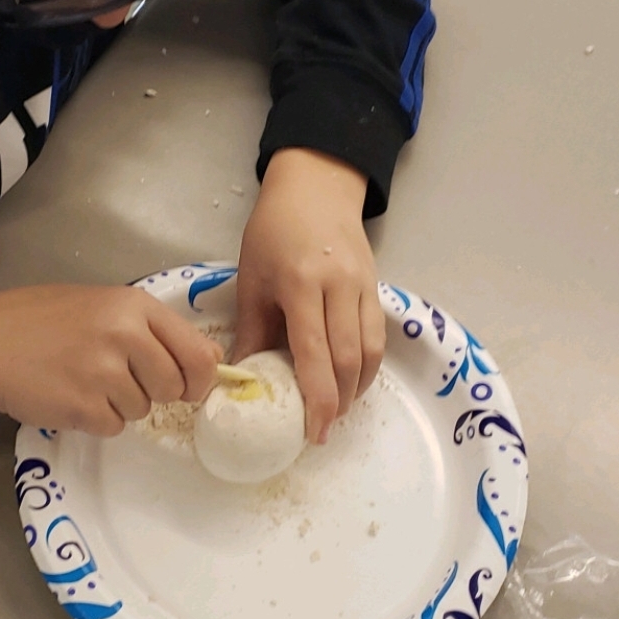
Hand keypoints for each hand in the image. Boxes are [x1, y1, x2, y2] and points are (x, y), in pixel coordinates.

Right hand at [0, 284, 221, 432]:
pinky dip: (95, 419)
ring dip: (120, 404)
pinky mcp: (83, 407)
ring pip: (142, 409)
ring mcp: (104, 373)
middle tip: (119, 379)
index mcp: (134, 306)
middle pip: (173, 386)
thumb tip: (209, 360)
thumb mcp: (102, 305)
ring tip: (83, 380)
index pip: (196, 352)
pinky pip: (113, 426)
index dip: (199, 377)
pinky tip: (70, 396)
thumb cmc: (41, 319)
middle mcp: (125, 336)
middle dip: (154, 391)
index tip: (190, 387)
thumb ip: (152, 330)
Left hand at [233, 149, 384, 443]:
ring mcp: (363, 286)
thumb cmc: (273, 231)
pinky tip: (352, 381)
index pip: (314, 353)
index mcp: (300, 285)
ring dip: (356, 388)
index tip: (311, 431)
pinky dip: (368, 366)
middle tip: (321, 429)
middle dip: (338, 402)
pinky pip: (377, 336)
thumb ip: (251, 329)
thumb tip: (240, 377)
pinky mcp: (376, 286)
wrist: (316, 188)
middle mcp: (338, 287)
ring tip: (336, 410)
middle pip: (347, 360)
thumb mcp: (252, 277)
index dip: (317, 398)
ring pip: (370, 351)